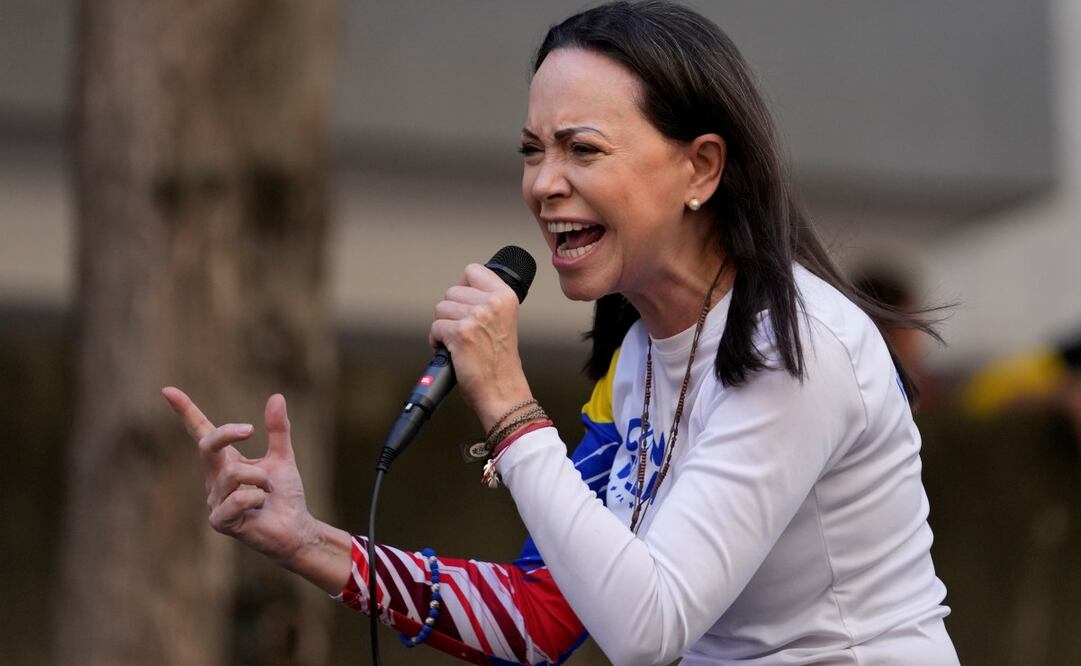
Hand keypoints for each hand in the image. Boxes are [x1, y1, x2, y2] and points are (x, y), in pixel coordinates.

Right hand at [162, 387, 315, 567]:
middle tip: (250, 430)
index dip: (186, 411)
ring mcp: (214, 500)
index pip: (201, 433)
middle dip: (227, 434)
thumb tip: (276, 396)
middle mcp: (214, 479)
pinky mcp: (219, 521)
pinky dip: (258, 497)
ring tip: (267, 491)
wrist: (296, 528)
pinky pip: (238, 497)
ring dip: (260, 478)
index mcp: (225, 461)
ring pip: (233, 473)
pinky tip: (260, 507)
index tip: (168, 390)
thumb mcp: (283, 457)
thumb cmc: (284, 496)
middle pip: (208, 446)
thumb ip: (278, 430)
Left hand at [429, 263, 534, 430]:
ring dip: (443, 327)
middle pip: (452, 291)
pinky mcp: (460, 333)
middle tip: (464, 332)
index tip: (465, 303)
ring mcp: (476, 316)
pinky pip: (435, 328)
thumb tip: (459, 291)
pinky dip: (437, 341)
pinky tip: (451, 352)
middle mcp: (492, 303)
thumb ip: (487, 302)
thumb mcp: (503, 322)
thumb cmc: (499, 362)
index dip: (463, 287)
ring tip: (458, 343)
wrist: (502, 392)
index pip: (473, 271)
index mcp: (506, 297)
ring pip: (441, 309)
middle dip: (451, 312)